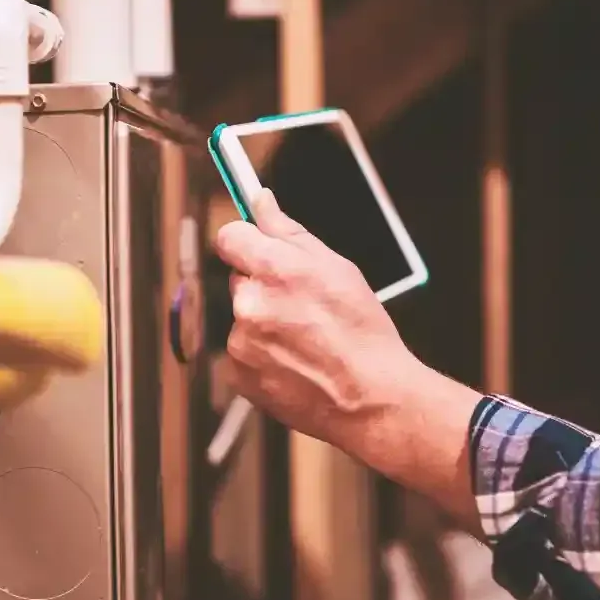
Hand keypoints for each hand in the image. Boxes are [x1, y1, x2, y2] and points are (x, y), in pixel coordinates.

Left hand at [212, 190, 420, 447]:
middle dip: (265, 287)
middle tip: (304, 307)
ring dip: (265, 323)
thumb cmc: (363, 333)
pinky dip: (263, 356)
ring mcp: (240, 342)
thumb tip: (260, 201)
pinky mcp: (238, 375)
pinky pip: (243, 353)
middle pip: (241, 280)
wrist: (370, 398)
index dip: (246, 241)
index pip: (229, 237)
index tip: (257, 247)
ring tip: (306, 341)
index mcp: (274, 268)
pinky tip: (296, 362)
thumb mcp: (338, 268)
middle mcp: (250, 303)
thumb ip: (290, 232)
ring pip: (244, 318)